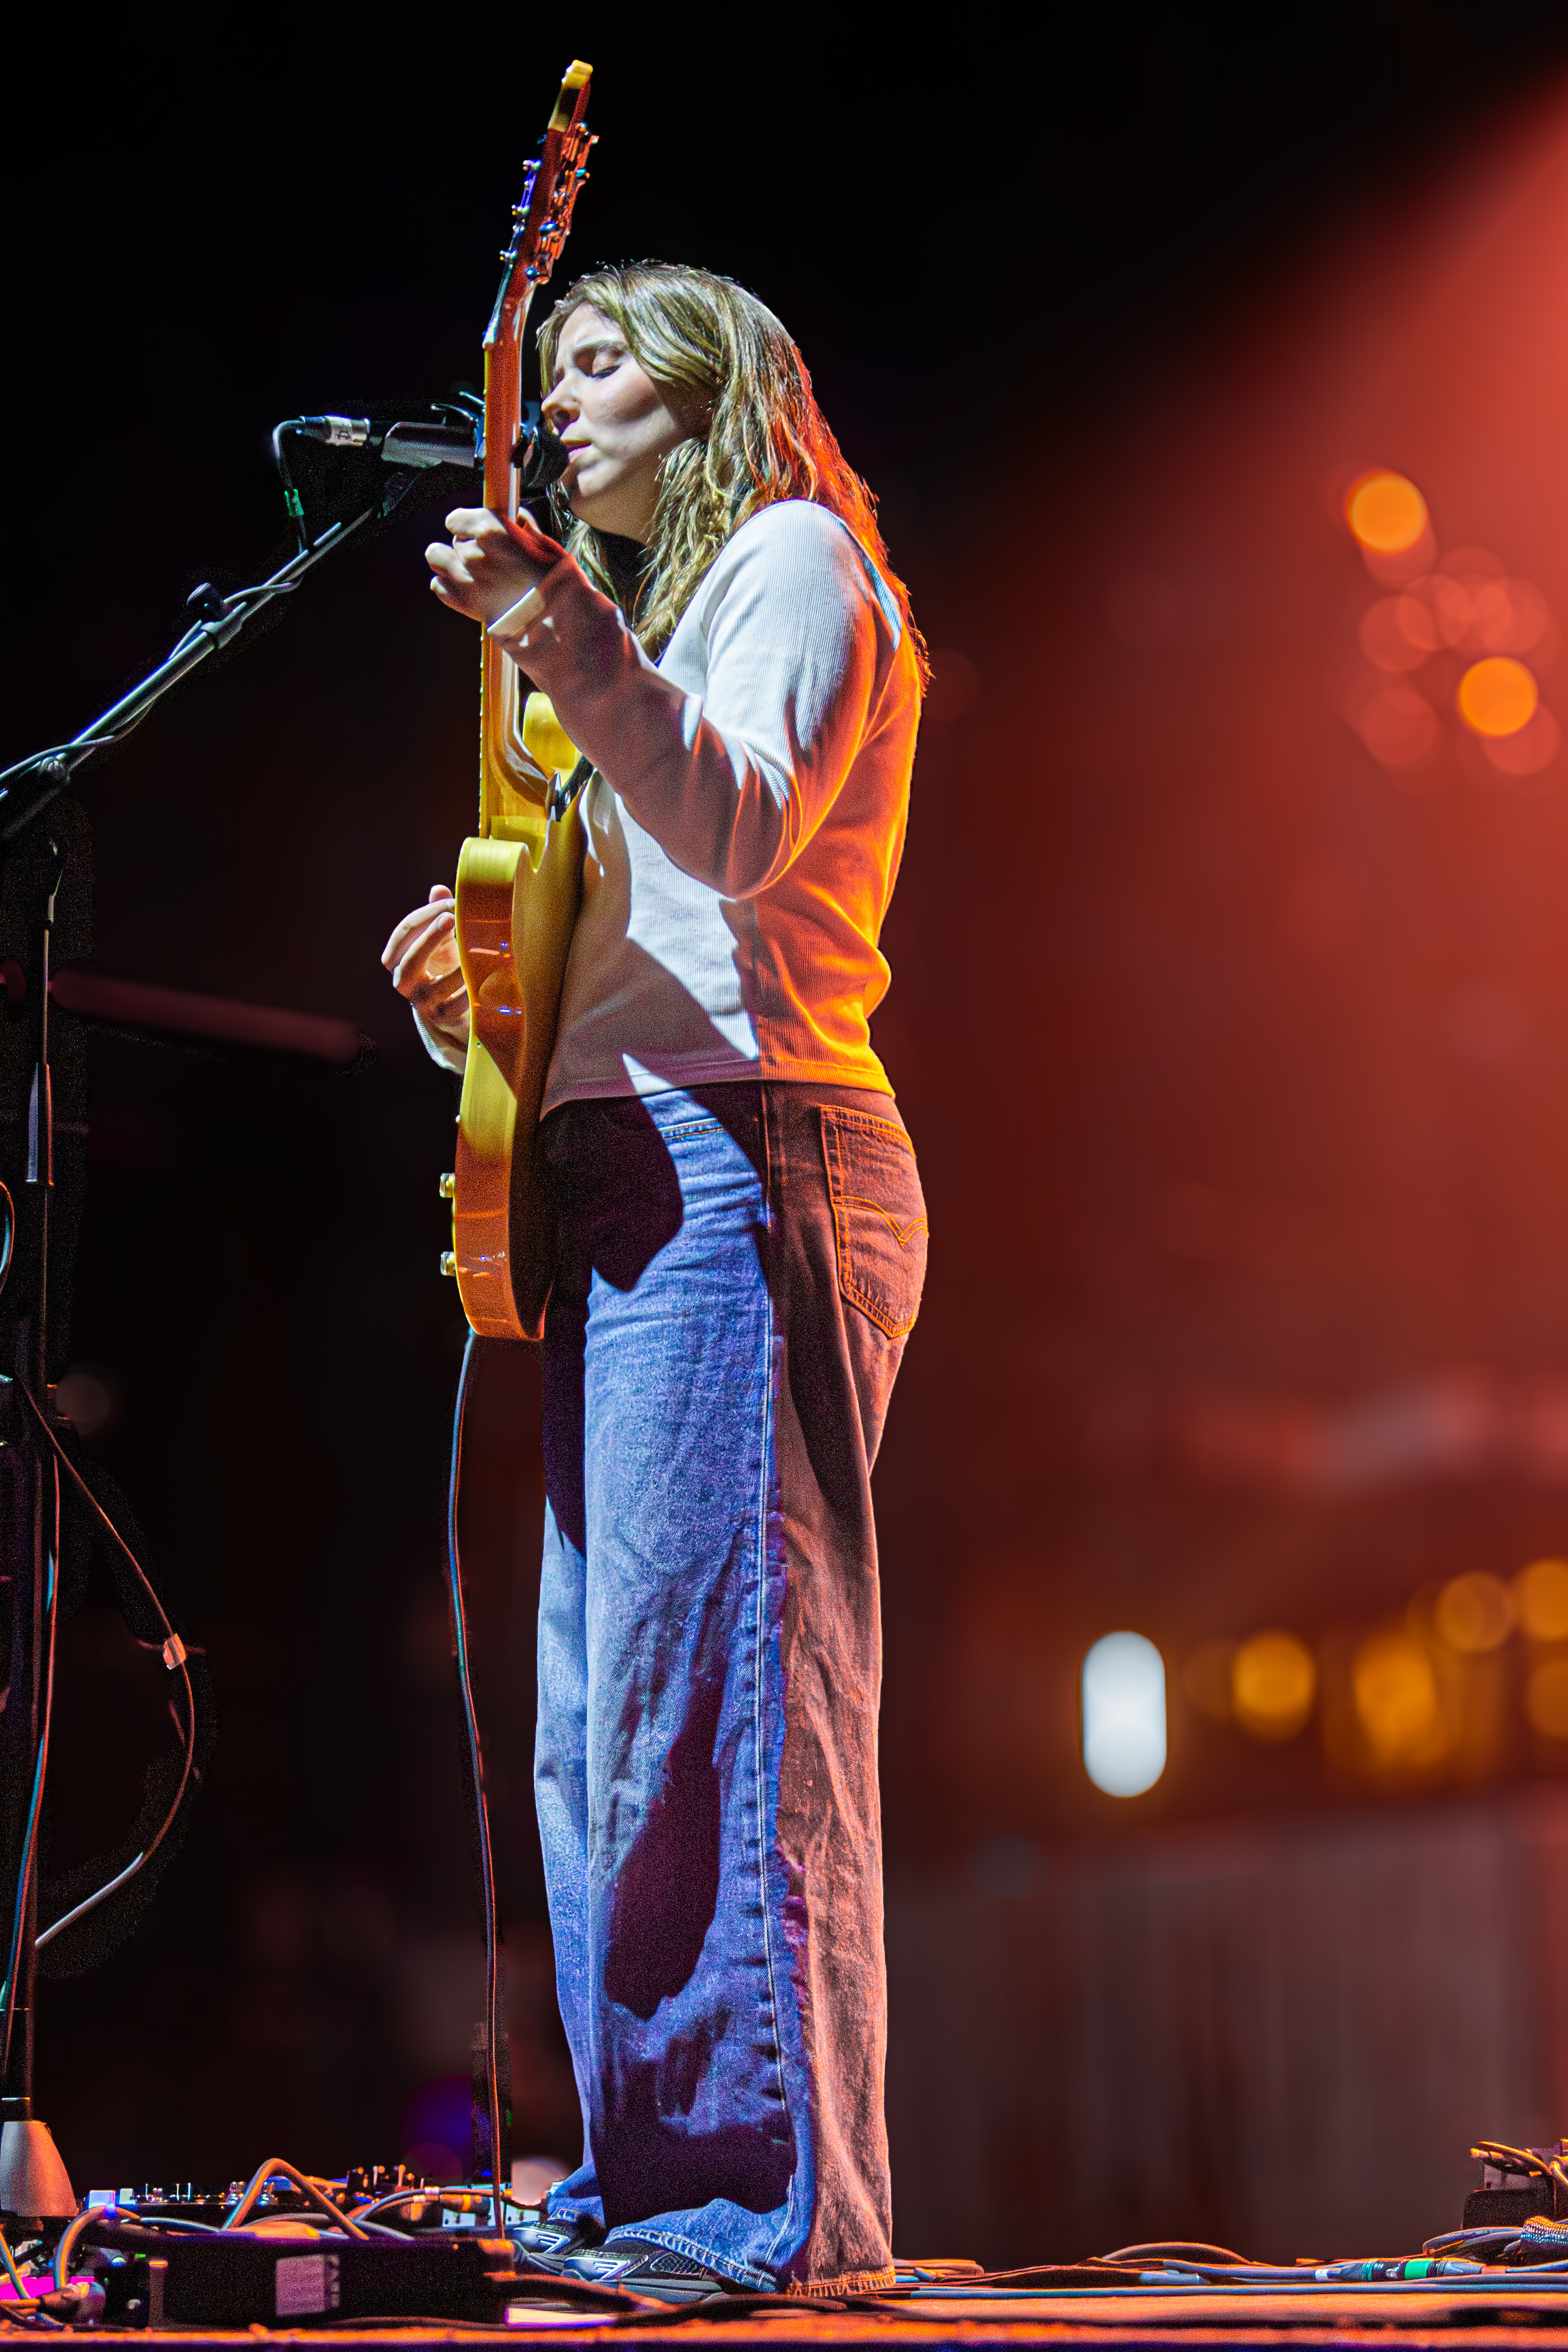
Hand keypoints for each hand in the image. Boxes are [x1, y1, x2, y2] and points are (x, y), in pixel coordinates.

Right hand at [382, 884, 468, 1070]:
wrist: (451, 1005)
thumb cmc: (443, 963)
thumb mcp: (439, 938)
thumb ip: (437, 914)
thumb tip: (439, 890)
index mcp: (397, 958)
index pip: (404, 933)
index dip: (426, 915)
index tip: (452, 903)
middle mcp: (403, 981)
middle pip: (410, 959)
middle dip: (430, 937)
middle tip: (451, 917)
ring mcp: (423, 1002)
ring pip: (436, 985)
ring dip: (458, 966)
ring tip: (476, 948)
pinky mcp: (444, 1017)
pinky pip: (457, 1004)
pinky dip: (470, 991)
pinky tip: (483, 976)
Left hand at [426, 507, 563, 627]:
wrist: (553, 623)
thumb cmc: (553, 581)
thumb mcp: (543, 543)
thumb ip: (521, 526)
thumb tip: (513, 518)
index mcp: (490, 530)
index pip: (456, 519)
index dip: (467, 525)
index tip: (479, 533)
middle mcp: (472, 553)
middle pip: (455, 541)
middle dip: (469, 548)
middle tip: (489, 561)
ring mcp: (464, 578)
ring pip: (437, 558)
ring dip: (451, 562)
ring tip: (469, 571)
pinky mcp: (462, 602)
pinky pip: (438, 585)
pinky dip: (448, 586)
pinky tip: (466, 589)